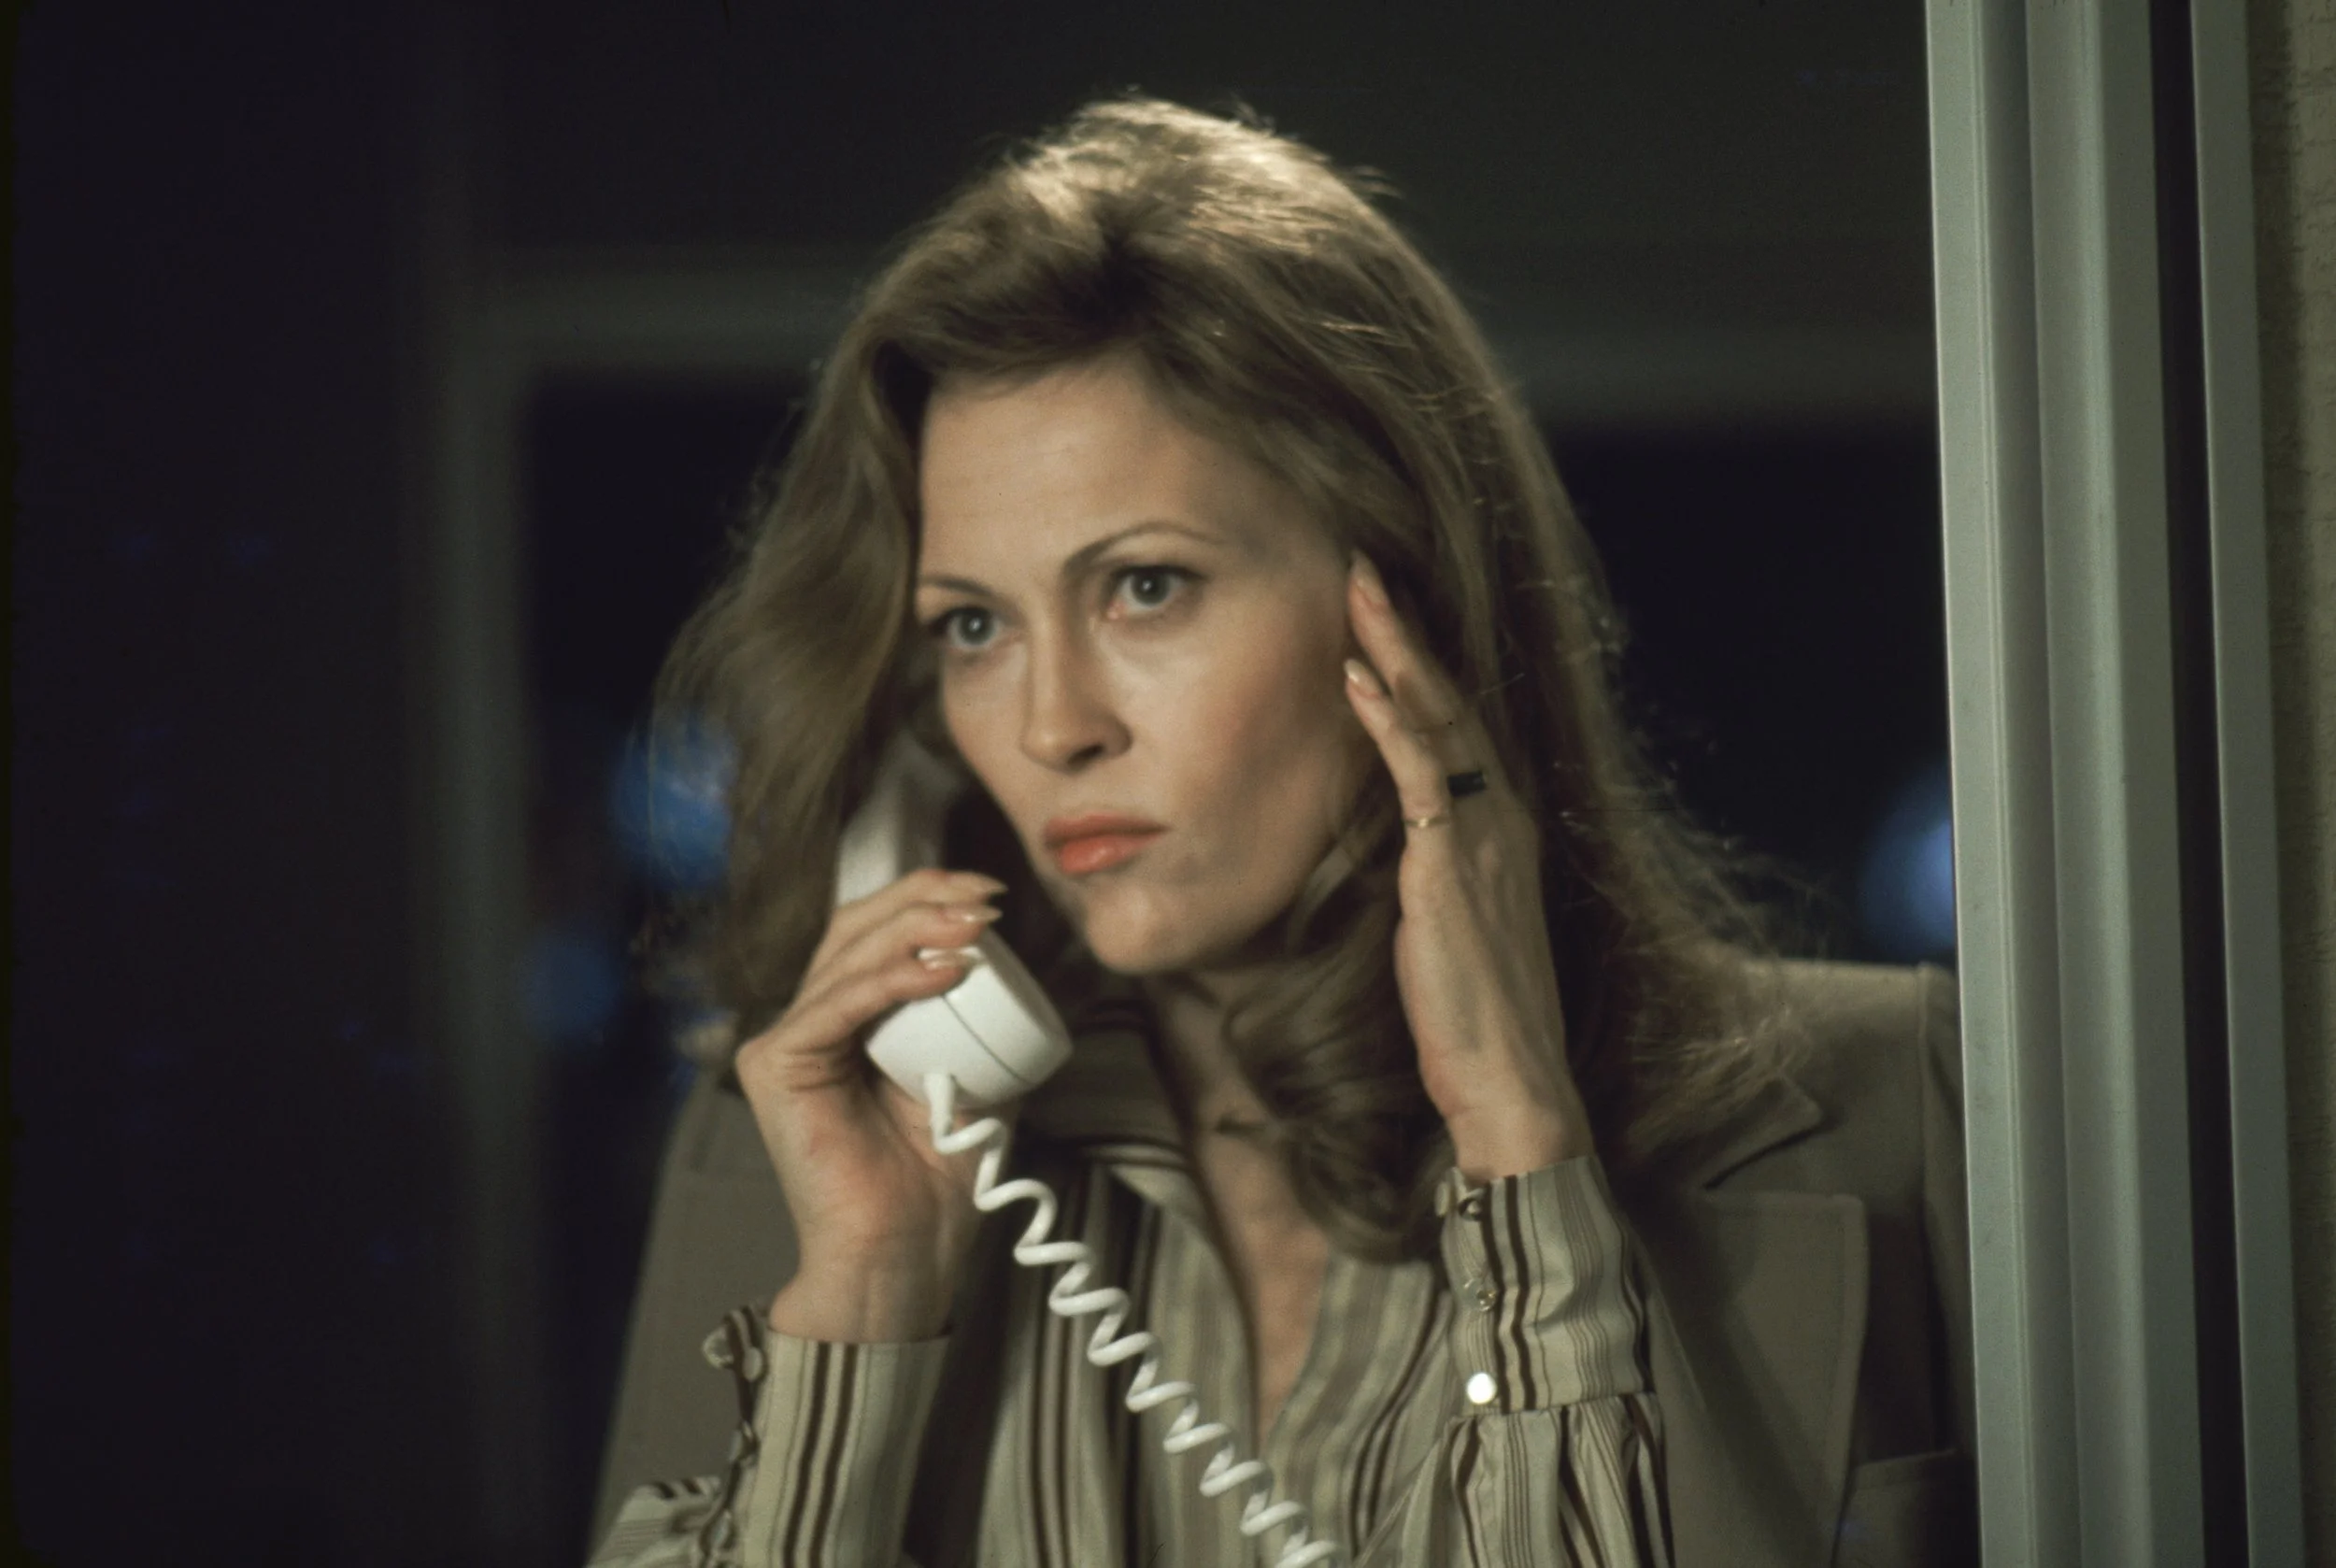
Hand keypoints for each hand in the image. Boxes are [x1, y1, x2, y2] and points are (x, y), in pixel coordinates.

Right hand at [733, 865, 1010, 1340]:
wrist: (905, 1253)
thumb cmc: (934, 1180)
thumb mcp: (972, 1079)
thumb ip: (979, 1025)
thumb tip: (1014, 971)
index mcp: (849, 1019)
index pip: (876, 933)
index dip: (926, 898)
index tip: (989, 893)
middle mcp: (810, 1022)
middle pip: (856, 928)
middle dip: (923, 899)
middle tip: (985, 898)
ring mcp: (786, 1042)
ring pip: (847, 957)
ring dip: (916, 931)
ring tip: (974, 928)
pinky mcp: (774, 1067)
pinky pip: (836, 1005)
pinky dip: (891, 981)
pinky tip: (942, 971)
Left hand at [1340, 552, 1593, 1181]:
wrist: (1511, 1084)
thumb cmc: (1468, 1017)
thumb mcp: (1441, 924)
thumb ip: (1419, 869)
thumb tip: (1373, 841)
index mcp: (1499, 826)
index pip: (1455, 722)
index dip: (1417, 661)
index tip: (1375, 606)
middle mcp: (1501, 818)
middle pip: (1451, 699)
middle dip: (1406, 629)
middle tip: (1362, 565)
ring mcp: (1484, 837)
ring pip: (1440, 720)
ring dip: (1396, 649)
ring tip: (1357, 589)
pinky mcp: (1455, 868)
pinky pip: (1421, 776)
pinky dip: (1390, 722)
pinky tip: (1359, 678)